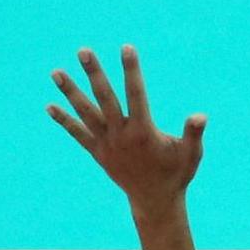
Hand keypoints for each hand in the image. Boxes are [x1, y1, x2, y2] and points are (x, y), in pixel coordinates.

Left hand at [50, 46, 206, 214]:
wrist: (155, 201)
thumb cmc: (176, 174)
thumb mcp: (191, 154)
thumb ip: (193, 134)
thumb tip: (199, 116)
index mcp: (143, 132)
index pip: (136, 94)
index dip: (131, 70)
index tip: (126, 47)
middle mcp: (121, 136)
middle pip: (105, 98)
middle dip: (94, 74)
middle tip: (83, 51)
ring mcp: (106, 145)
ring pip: (85, 113)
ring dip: (70, 92)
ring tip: (56, 72)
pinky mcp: (98, 153)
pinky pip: (78, 134)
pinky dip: (65, 120)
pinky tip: (50, 106)